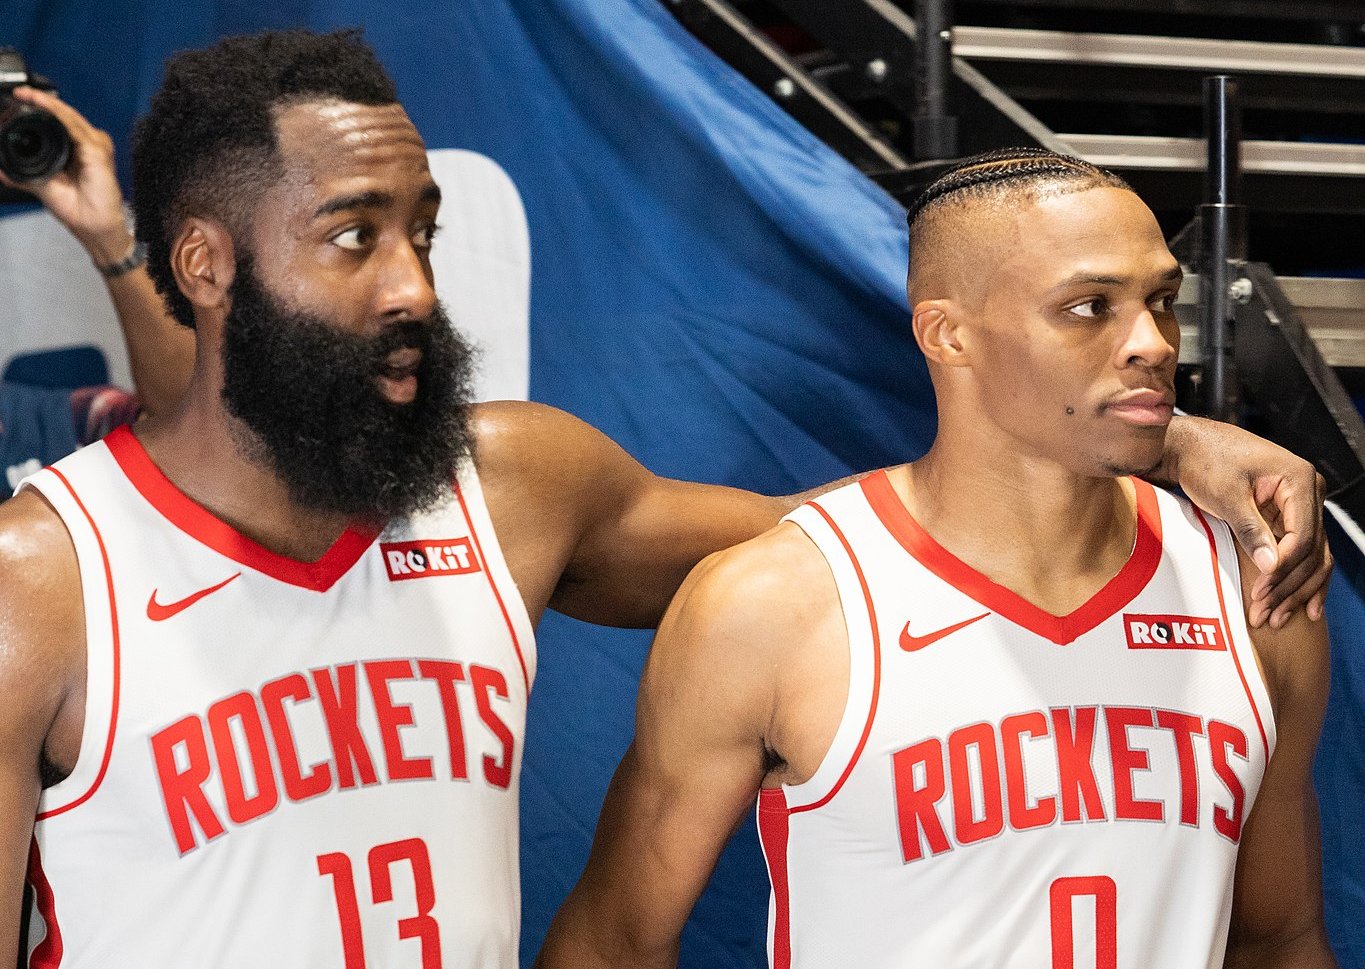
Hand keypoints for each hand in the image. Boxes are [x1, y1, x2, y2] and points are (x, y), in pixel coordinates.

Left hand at [0, 86, 133, 265]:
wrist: (91, 225)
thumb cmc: (76, 209)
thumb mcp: (42, 186)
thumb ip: (23, 175)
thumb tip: (1, 171)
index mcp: (75, 151)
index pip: (58, 124)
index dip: (40, 110)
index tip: (19, 99)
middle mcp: (86, 146)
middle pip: (64, 116)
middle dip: (41, 101)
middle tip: (20, 92)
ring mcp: (94, 147)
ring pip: (69, 117)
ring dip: (48, 104)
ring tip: (29, 95)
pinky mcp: (98, 152)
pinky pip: (76, 127)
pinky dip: (60, 114)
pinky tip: (46, 106)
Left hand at [1171, 418, 1330, 627]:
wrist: (1190, 446)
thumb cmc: (1206, 462)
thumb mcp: (1226, 495)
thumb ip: (1250, 530)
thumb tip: (1271, 567)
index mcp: (1299, 480)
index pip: (1304, 536)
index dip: (1284, 568)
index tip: (1261, 591)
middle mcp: (1308, 493)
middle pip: (1312, 551)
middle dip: (1288, 587)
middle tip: (1266, 615)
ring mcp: (1301, 506)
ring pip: (1311, 557)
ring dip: (1295, 591)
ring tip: (1276, 619)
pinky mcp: (1288, 517)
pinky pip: (1301, 553)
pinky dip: (1297, 580)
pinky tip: (1303, 608)